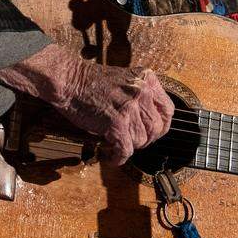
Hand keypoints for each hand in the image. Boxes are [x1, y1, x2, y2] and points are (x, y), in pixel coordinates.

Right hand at [59, 62, 175, 164]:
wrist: (69, 80)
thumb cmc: (91, 81)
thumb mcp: (125, 80)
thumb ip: (140, 96)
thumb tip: (148, 121)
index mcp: (147, 80)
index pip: (168, 110)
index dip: (161, 125)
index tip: (153, 132)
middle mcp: (142, 92)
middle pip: (156, 128)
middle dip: (146, 140)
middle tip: (133, 141)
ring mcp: (130, 107)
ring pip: (141, 140)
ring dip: (130, 147)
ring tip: (118, 146)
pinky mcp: (116, 122)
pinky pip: (125, 149)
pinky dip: (119, 157)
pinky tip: (112, 157)